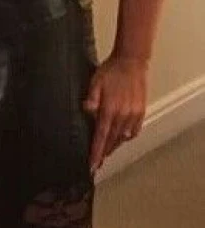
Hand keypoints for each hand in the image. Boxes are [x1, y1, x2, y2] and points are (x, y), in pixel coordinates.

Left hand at [82, 55, 147, 172]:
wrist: (131, 61)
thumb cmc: (111, 71)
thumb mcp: (95, 82)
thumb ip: (91, 98)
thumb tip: (87, 110)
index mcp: (109, 110)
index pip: (100, 137)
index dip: (96, 153)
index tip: (92, 166)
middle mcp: (123, 116)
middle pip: (111, 141)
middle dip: (103, 154)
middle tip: (96, 164)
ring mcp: (133, 115)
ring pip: (122, 138)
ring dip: (113, 147)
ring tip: (105, 153)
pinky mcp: (140, 112)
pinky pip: (133, 131)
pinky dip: (125, 137)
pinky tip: (120, 139)